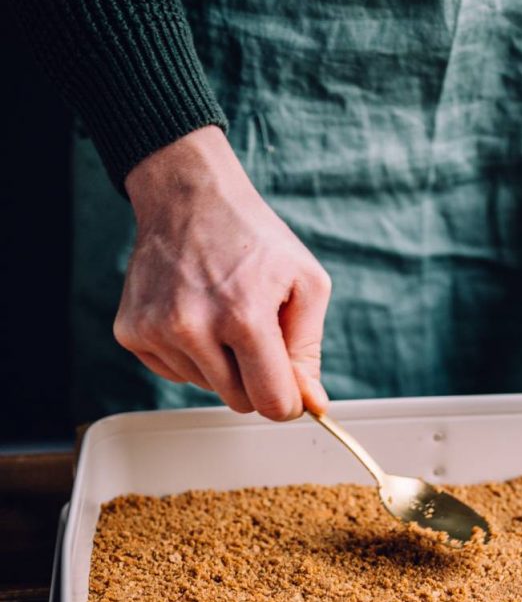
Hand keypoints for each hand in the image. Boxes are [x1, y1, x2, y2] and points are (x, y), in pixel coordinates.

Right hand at [115, 126, 330, 418]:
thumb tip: (311, 405)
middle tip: (255, 331)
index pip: (271, 402)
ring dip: (221, 364)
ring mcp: (155, 330)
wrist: (189, 196)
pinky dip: (190, 355)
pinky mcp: (130, 332)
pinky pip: (175, 373)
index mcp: (243, 317)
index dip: (288, 402)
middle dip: (255, 378)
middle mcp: (192, 327)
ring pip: (206, 387)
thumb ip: (309, 351)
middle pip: (239, 401)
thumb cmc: (254, 239)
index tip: (291, 389)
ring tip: (221, 312)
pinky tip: (195, 314)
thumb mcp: (305, 284)